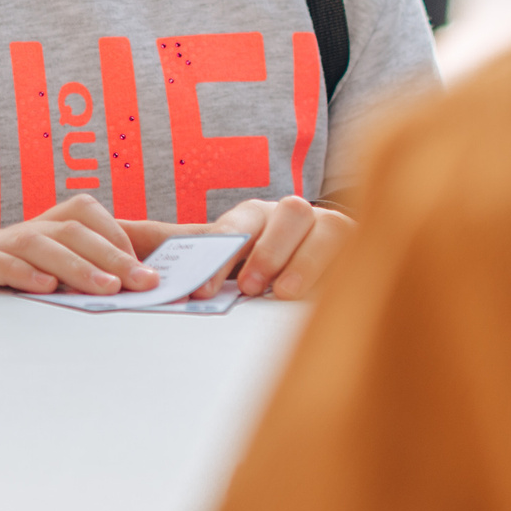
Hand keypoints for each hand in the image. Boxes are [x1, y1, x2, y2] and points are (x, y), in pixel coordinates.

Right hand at [0, 194, 161, 294]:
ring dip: (76, 264)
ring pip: (37, 241)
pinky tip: (45, 288)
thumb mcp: (49, 293)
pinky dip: (20, 271)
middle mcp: (18, 233)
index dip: (120, 237)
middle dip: (113, 253)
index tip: (150, 273)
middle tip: (144, 282)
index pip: (86, 214)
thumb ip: (87, 289)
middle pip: (70, 226)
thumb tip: (142, 289)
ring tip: (107, 289)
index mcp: (42, 234)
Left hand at [203, 197, 354, 300]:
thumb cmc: (260, 270)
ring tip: (284, 294)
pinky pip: (359, 256)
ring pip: (330, 230)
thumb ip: (198, 259)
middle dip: (269, 250)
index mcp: (259, 215)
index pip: (240, 226)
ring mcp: (335, 230)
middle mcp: (300, 216)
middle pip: (292, 213)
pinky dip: (345, 273)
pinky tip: (331, 298)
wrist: (317, 274)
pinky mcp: (362, 252)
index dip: (222, 254)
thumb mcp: (228, 265)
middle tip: (248, 288)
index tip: (204, 290)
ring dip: (306, 262)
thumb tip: (149, 252)